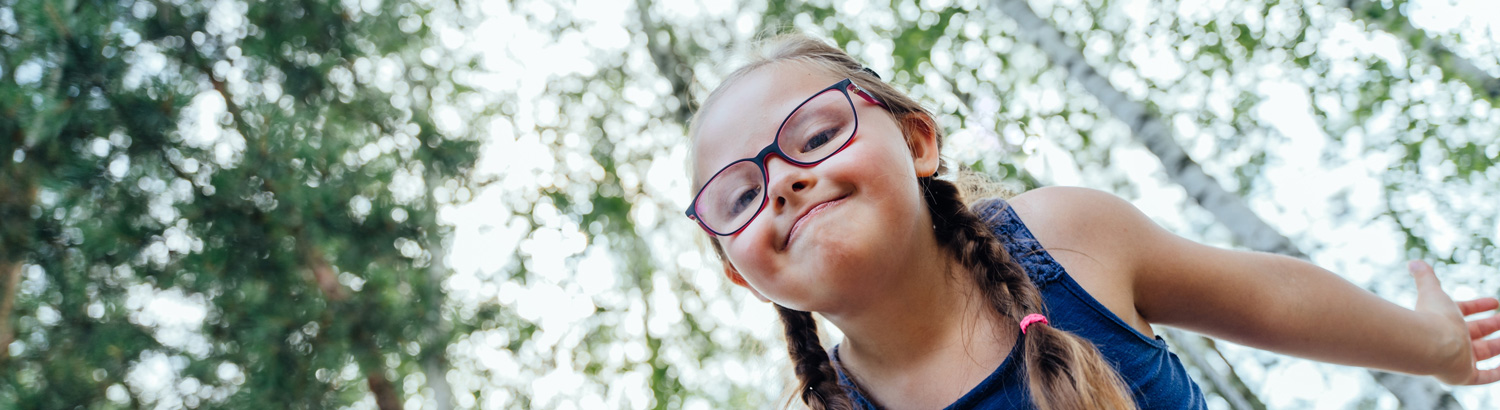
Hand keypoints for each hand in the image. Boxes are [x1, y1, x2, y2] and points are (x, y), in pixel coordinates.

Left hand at [1409, 260, 1499, 384]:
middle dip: (1491, 324)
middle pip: (1475, 332)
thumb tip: (1413, 262)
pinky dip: (1498, 372)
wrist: (1430, 343)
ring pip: (1484, 353)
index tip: (1495, 301)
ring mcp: (1457, 359)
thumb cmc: (1433, 317)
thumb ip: (1425, 277)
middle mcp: (1450, 340)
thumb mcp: (1433, 292)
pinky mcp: (1464, 376)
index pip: (1463, 312)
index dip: (1479, 306)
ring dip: (1499, 345)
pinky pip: (1486, 376)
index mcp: (1444, 321)